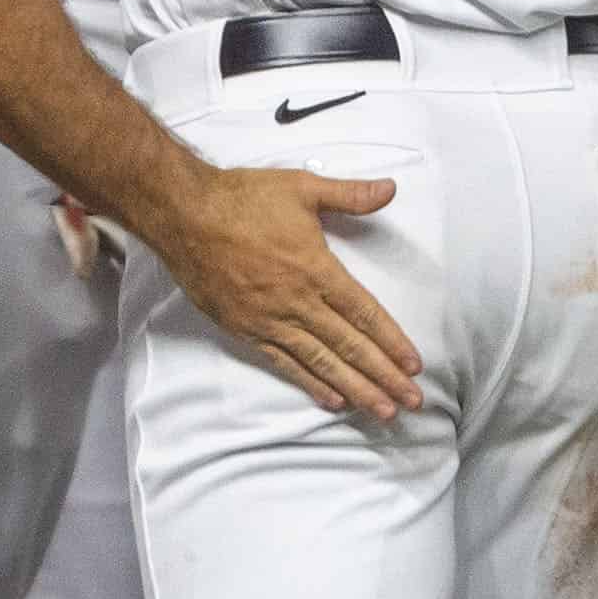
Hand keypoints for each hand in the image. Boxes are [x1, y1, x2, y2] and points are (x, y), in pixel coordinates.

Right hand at [138, 164, 421, 424]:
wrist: (182, 215)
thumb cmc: (242, 198)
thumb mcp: (302, 186)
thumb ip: (349, 194)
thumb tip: (390, 189)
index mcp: (316, 270)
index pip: (364, 313)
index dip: (391, 341)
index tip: (414, 365)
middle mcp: (296, 302)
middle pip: (349, 346)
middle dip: (383, 377)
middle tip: (411, 403)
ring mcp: (269, 320)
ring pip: (320, 362)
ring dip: (355, 389)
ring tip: (381, 411)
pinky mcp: (245, 329)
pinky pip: (283, 363)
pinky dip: (310, 383)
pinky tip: (333, 400)